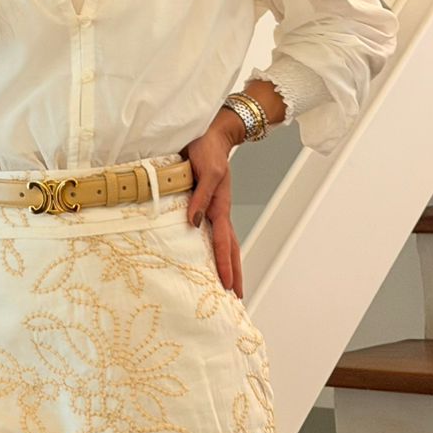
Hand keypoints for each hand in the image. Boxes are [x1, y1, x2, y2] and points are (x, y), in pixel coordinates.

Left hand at [182, 120, 243, 297]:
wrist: (210, 134)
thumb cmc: (206, 149)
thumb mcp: (205, 170)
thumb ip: (200, 197)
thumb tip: (194, 223)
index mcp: (220, 207)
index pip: (224, 243)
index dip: (225, 265)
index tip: (228, 287)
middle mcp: (220, 211)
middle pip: (231, 249)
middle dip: (235, 273)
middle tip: (238, 297)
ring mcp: (215, 209)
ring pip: (225, 243)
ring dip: (229, 265)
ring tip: (230, 285)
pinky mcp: (207, 204)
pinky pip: (213, 232)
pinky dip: (217, 249)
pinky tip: (211, 257)